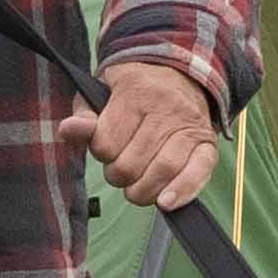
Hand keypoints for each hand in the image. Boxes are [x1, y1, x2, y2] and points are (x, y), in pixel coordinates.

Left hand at [85, 54, 222, 211]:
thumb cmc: (132, 90)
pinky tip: (165, 202)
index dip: (101, 153)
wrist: (179, 74)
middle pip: (132, 163)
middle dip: (119, 175)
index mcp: (135, 90)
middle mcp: (166, 106)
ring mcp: (190, 124)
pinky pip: (198, 172)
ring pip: (163, 170)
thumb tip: (69, 130)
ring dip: (142, 190)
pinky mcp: (208, 142)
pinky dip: (181, 191)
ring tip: (135, 188)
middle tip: (120, 169)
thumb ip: (84, 116)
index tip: (106, 148)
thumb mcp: (100, 92)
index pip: (106, 143)